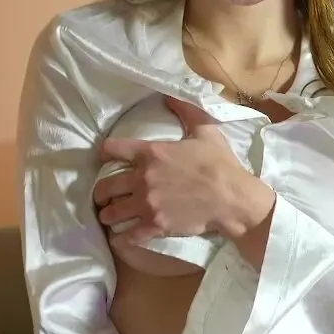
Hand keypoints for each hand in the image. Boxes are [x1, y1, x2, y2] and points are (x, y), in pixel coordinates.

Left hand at [93, 96, 256, 244]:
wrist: (232, 198)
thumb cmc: (219, 163)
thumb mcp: (204, 130)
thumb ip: (185, 111)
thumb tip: (170, 94)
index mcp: (151, 153)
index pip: (112, 149)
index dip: (105, 153)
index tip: (104, 158)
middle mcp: (142, 178)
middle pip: (105, 187)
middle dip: (100, 192)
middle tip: (103, 196)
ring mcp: (147, 204)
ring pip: (112, 212)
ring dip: (108, 214)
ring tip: (110, 216)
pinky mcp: (155, 225)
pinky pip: (128, 235)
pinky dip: (121, 238)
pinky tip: (119, 238)